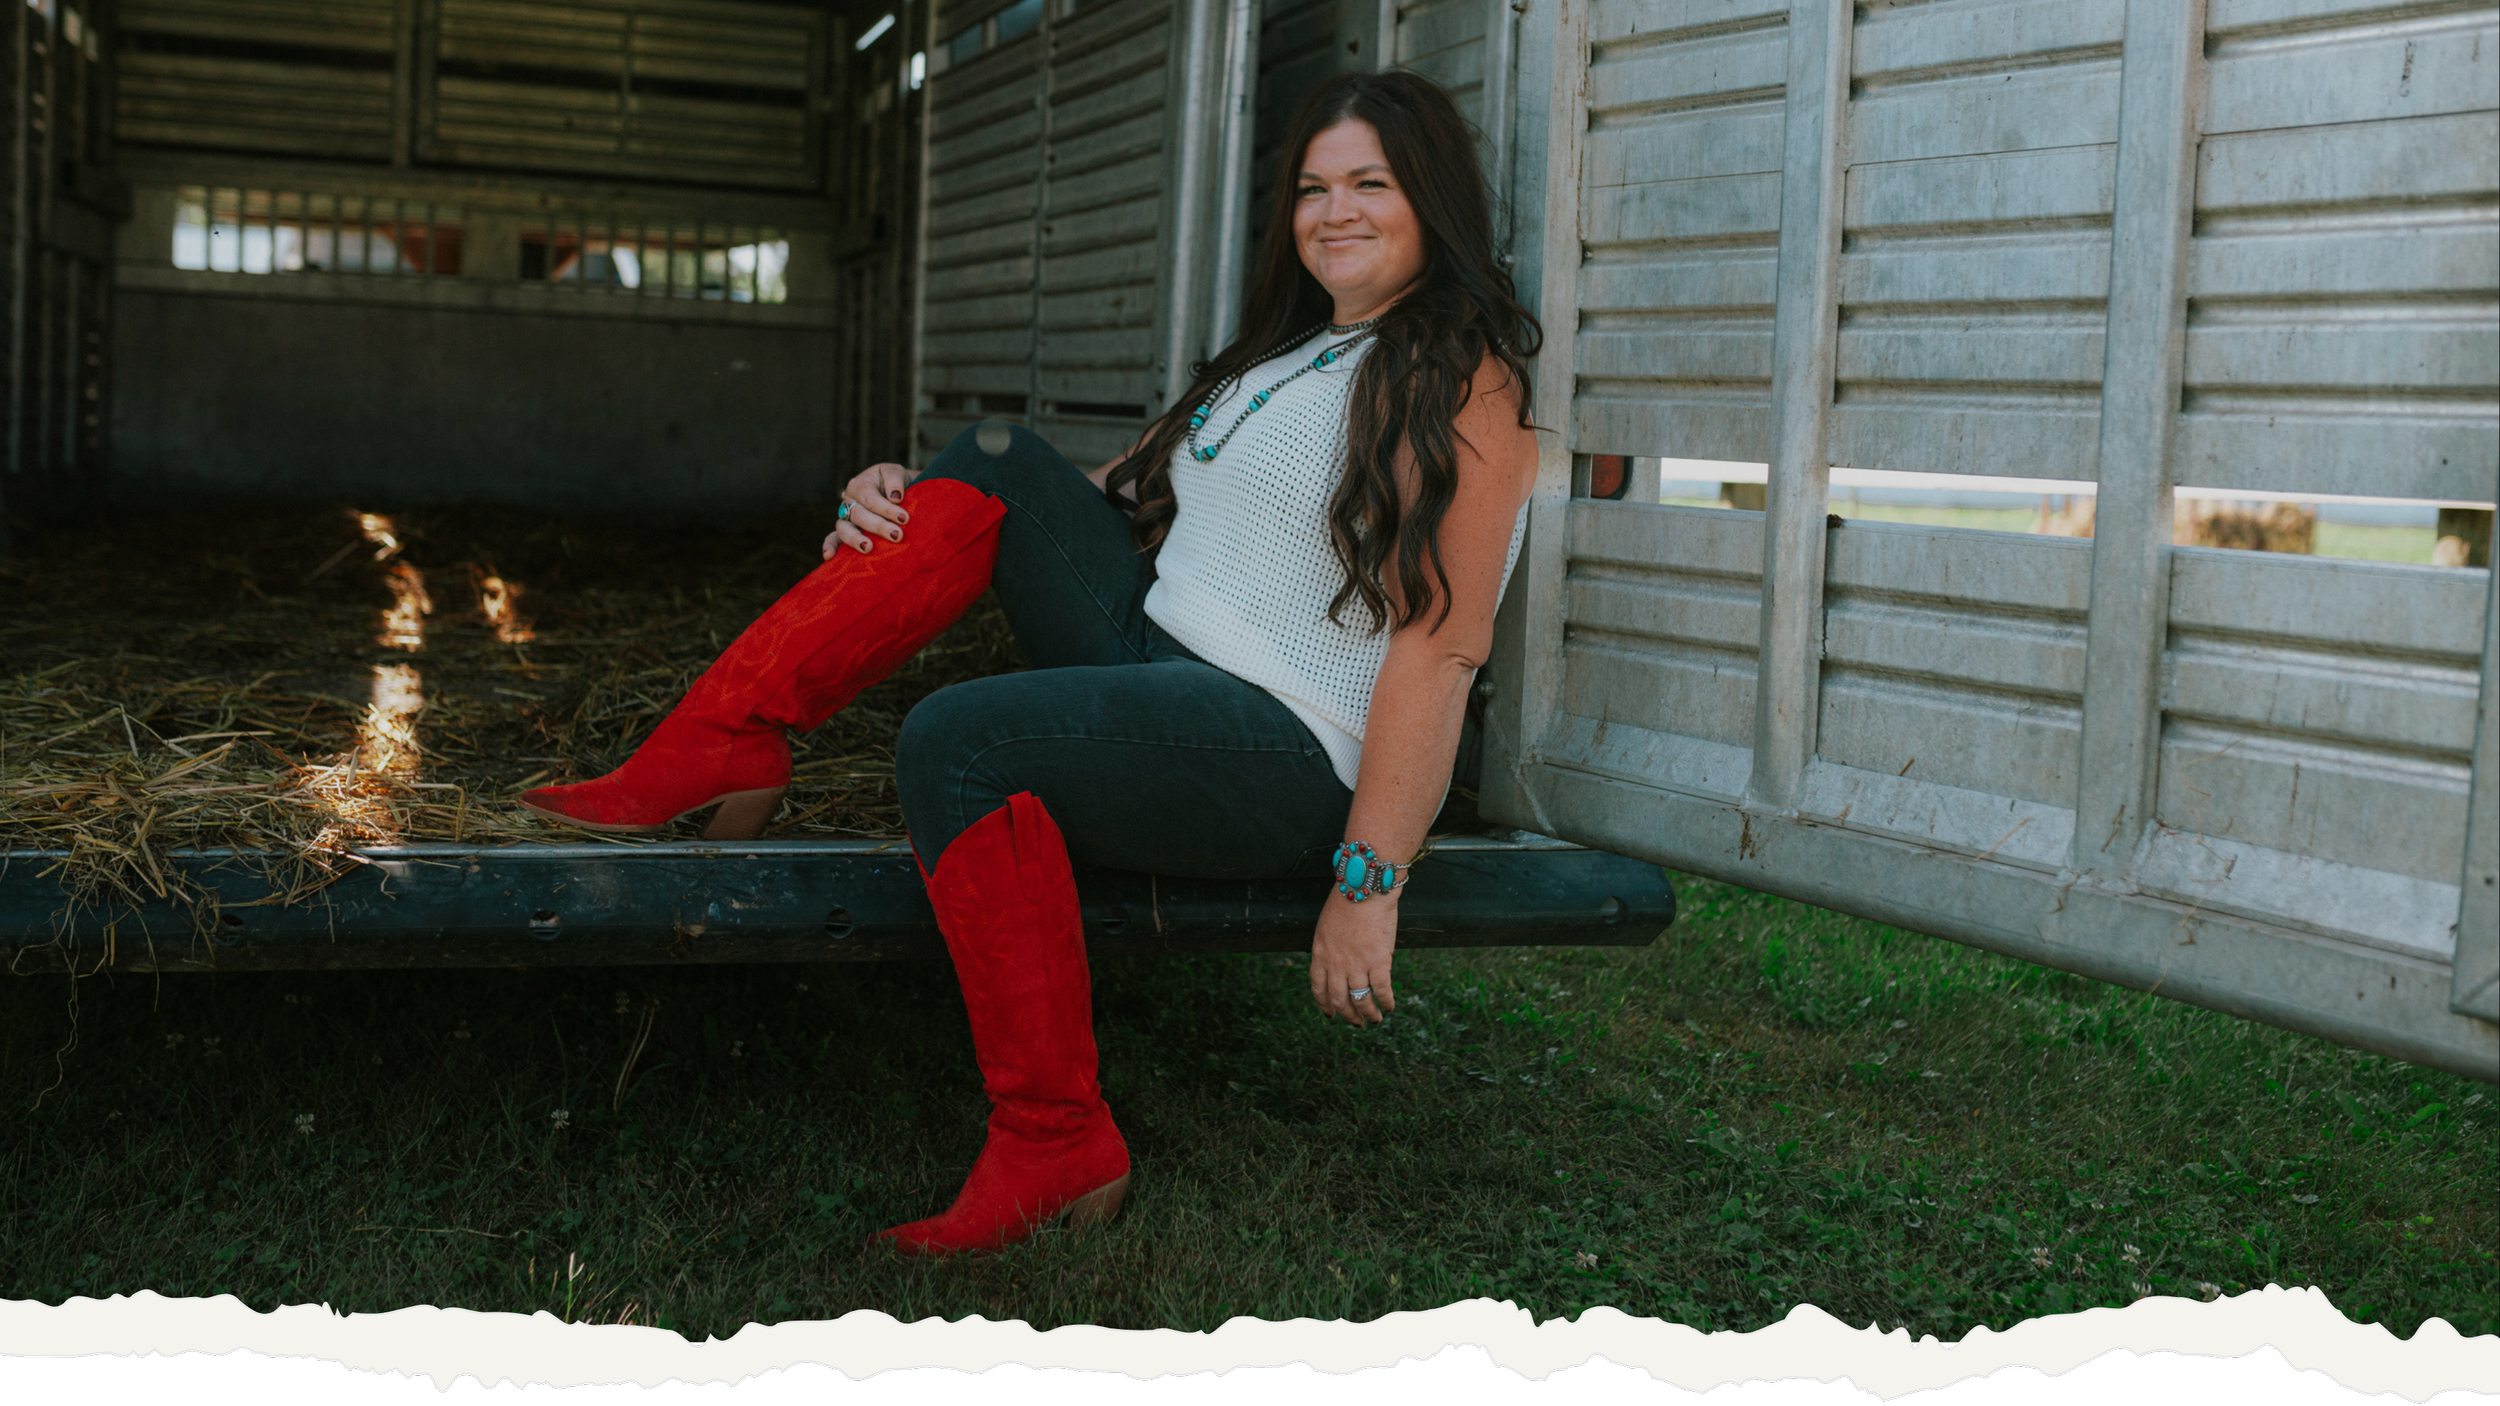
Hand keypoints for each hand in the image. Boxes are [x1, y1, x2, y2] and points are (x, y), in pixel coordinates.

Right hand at [824, 462, 914, 557]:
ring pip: (844, 528)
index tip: (905, 518)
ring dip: (855, 539)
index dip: (887, 509)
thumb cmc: (896, 483)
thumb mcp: (897, 473)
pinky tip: (829, 557)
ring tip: (868, 548)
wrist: (898, 493)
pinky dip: (829, 546)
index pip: (871, 499)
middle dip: (879, 526)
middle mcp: (850, 502)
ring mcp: (846, 518)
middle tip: (897, 535)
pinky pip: (834, 539)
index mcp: (860, 485)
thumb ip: (895, 480)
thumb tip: (894, 497)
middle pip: (859, 515)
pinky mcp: (845, 532)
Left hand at [1310, 888, 1396, 1025]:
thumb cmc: (1346, 901)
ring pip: (1360, 1000)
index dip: (1325, 1004)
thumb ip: (1329, 947)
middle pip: (1339, 999)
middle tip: (1356, 1022)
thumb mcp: (1326, 926)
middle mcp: (1336, 964)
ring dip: (1368, 1014)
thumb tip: (1337, 961)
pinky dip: (1386, 1002)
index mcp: (1320, 954)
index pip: (1318, 988)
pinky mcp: (1379, 962)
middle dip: (1348, 1015)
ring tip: (1375, 1019)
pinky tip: (1389, 1006)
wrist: (1365, 889)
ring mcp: (1357, 965)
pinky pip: (1381, 990)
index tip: (1331, 1014)